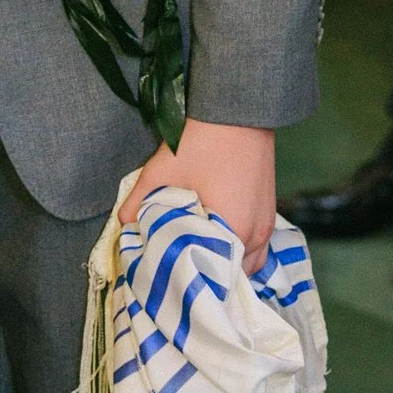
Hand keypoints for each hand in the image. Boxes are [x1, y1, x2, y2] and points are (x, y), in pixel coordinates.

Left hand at [122, 119, 276, 272]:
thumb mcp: (161, 172)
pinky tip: (219, 237)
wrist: (237, 110)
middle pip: (236, 276)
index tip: (175, 282)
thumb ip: (138, 202)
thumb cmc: (201, 142)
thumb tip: (122, 225)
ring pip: (250, 261)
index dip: (195, 283)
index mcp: (234, 232)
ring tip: (203, 258)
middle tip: (186, 273)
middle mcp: (257, 234)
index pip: (216, 279)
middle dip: (212, 277)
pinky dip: (241, 247)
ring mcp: (267, 222)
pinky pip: (258, 244)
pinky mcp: (269, 209)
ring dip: (229, 263)